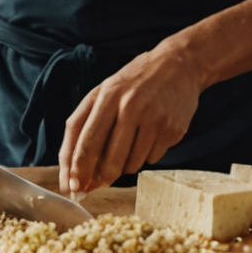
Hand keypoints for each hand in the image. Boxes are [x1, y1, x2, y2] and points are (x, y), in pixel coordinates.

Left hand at [59, 44, 205, 194]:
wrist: (179, 65)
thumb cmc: (133, 82)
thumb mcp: (103, 92)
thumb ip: (83, 125)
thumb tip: (72, 169)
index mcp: (110, 94)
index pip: (88, 139)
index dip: (78, 167)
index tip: (72, 186)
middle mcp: (132, 106)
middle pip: (111, 159)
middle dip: (100, 178)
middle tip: (97, 183)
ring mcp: (155, 119)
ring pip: (131, 165)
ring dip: (124, 165)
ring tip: (128, 143)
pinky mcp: (173, 130)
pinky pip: (151, 159)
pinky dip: (145, 156)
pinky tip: (148, 136)